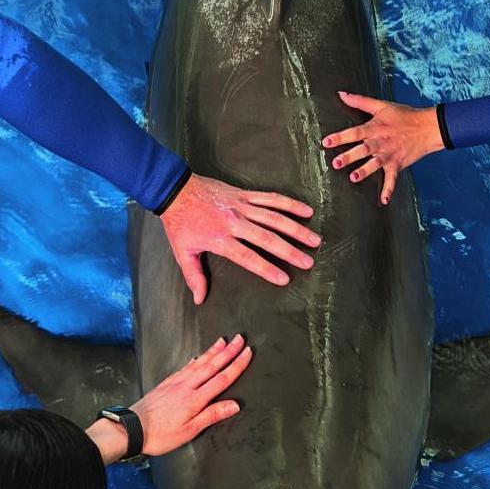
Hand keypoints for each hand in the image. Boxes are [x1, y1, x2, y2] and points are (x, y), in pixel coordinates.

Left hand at [88, 335, 251, 461]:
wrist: (132, 428)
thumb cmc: (161, 434)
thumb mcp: (190, 430)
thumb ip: (212, 415)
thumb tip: (235, 405)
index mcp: (196, 398)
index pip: (222, 378)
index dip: (237, 365)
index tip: (248, 352)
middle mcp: (187, 386)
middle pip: (212, 365)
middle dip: (228, 351)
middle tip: (240, 338)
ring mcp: (176, 382)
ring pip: (199, 362)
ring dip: (213, 351)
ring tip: (223, 341)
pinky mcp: (167, 383)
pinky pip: (185, 367)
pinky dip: (195, 359)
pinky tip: (198, 357)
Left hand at [159, 174, 318, 304]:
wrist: (175, 189)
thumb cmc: (179, 223)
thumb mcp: (182, 252)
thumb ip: (194, 276)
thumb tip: (200, 299)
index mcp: (220, 239)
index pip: (248, 257)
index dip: (266, 268)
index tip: (284, 279)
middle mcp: (234, 222)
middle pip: (267, 238)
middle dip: (290, 251)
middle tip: (308, 262)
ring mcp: (241, 206)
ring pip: (274, 218)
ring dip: (296, 229)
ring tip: (315, 239)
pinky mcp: (244, 194)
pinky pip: (270, 198)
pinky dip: (289, 204)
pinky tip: (306, 211)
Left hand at [321, 91, 444, 204]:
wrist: (428, 127)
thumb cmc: (403, 115)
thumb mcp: (382, 106)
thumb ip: (360, 101)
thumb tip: (341, 94)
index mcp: (375, 128)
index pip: (355, 132)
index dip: (341, 137)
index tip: (327, 142)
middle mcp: (381, 142)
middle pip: (363, 149)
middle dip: (350, 156)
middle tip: (336, 163)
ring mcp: (390, 154)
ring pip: (375, 164)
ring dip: (365, 171)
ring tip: (353, 178)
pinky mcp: (398, 164)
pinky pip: (393, 179)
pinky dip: (389, 190)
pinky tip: (383, 201)